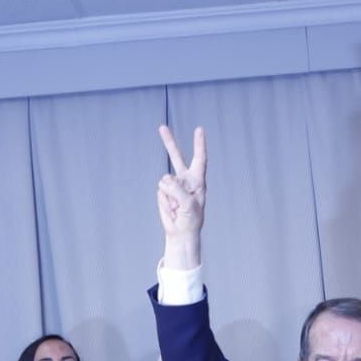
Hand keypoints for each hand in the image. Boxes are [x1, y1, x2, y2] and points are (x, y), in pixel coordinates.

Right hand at [157, 125, 206, 268]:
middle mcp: (185, 179)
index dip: (199, 144)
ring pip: (165, 181)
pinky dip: (165, 201)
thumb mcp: (189, 205)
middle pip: (176, 157)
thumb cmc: (191, 220)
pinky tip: (172, 208)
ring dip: (170, 195)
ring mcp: (173, 185)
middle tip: (162, 127)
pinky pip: (160, 191)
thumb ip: (178, 190)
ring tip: (177, 207)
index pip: (200, 159)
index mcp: (198, 180)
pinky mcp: (163, 192)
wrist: (181, 233)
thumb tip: (164, 180)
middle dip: (169, 142)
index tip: (199, 129)